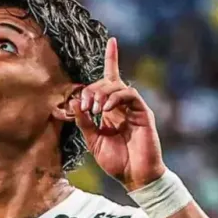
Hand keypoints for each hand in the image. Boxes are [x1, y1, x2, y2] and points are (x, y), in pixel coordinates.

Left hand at [70, 38, 165, 190]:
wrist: (135, 177)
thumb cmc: (116, 161)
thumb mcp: (93, 141)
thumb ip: (84, 122)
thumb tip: (74, 102)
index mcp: (111, 110)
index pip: (111, 79)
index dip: (112, 59)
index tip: (112, 40)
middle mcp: (122, 106)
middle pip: (107, 82)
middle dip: (91, 90)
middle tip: (85, 107)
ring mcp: (134, 108)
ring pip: (117, 86)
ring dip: (101, 94)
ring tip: (95, 110)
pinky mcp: (143, 113)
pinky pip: (129, 95)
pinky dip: (115, 98)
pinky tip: (106, 109)